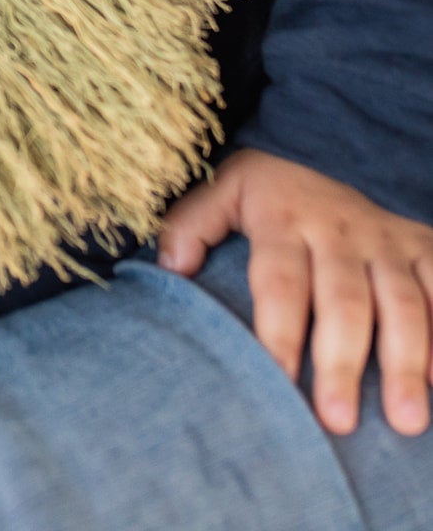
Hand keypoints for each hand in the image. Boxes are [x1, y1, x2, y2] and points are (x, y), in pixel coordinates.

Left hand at [157, 149, 432, 436]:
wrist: (320, 158)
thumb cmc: (267, 199)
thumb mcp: (223, 191)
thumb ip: (190, 224)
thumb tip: (172, 267)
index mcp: (284, 216)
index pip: (279, 278)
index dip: (278, 331)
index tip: (276, 382)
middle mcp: (340, 227)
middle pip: (343, 299)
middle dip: (342, 360)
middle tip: (338, 420)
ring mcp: (386, 239)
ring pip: (401, 301)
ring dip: (406, 360)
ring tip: (404, 419)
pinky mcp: (423, 246)